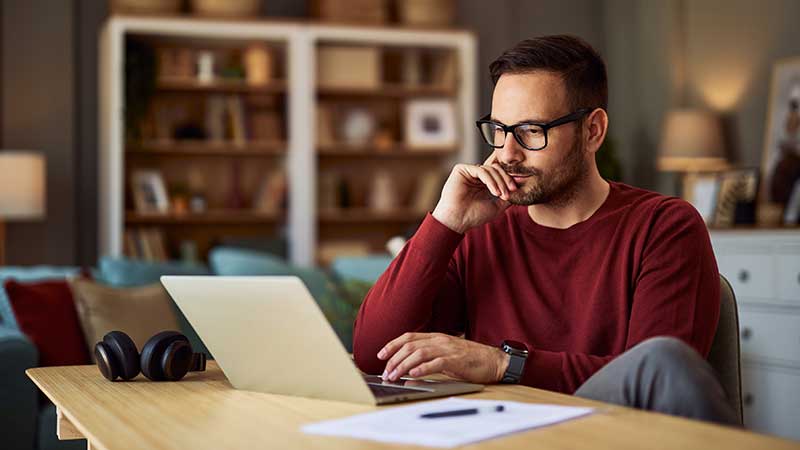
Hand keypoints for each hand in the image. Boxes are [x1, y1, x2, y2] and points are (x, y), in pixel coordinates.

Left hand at [377, 332, 509, 383]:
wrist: (494, 361)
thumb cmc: (470, 360)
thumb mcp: (447, 354)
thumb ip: (430, 357)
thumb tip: (409, 368)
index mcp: (436, 337)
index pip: (409, 337)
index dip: (392, 344)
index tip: (380, 355)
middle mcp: (440, 340)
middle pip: (410, 346)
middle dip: (394, 359)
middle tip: (385, 372)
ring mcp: (448, 349)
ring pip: (419, 353)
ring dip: (403, 365)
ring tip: (394, 376)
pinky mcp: (456, 360)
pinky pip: (436, 363)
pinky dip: (422, 369)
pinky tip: (413, 375)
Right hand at [432, 152, 515, 233]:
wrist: (458, 221)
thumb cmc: (474, 216)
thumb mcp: (497, 206)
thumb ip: (507, 197)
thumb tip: (520, 190)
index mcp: (482, 183)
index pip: (498, 174)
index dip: (508, 179)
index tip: (515, 190)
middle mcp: (475, 176)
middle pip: (496, 169)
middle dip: (505, 179)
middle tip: (511, 190)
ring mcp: (468, 172)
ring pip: (490, 169)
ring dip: (499, 182)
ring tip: (501, 195)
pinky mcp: (461, 170)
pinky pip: (480, 170)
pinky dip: (490, 180)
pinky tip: (494, 191)